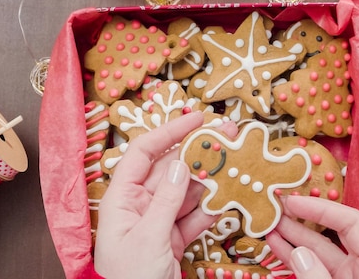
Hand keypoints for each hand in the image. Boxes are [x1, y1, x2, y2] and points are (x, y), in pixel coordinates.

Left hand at [94, 112, 236, 278]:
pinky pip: (194, 216)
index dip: (169, 132)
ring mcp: (158, 221)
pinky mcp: (173, 239)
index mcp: (122, 198)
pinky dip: (211, 208)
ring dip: (211, 179)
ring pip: (187, 192)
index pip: (144, 153)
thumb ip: (166, 199)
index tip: (197, 118)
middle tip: (229, 136)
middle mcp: (139, 205)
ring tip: (236, 163)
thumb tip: (182, 163)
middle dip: (199, 153)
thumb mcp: (148, 237)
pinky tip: (229, 196)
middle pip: (171, 169)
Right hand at [266, 195, 358, 278]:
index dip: (322, 208)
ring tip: (270, 221)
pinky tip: (276, 243)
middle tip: (278, 204)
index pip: (352, 223)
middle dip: (304, 216)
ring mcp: (348, 278)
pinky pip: (312, 267)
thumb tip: (299, 253)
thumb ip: (319, 278)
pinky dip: (293, 256)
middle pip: (333, 232)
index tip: (294, 202)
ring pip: (318, 250)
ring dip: (293, 235)